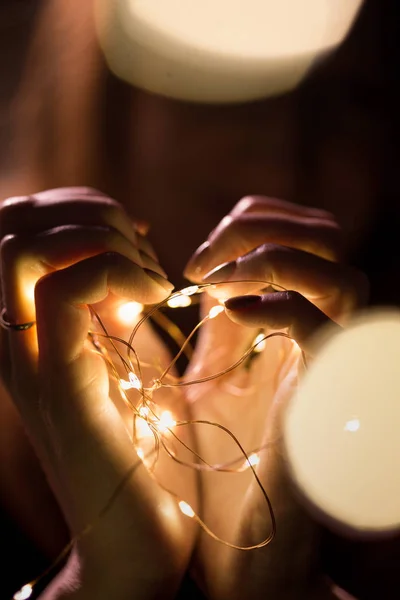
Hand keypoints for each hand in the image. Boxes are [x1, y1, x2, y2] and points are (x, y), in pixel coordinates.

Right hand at [0, 188, 196, 598]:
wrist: (139, 534)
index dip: (81, 208)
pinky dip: (119, 276)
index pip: (20, 225)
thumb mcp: (133, 353)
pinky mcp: (61, 387)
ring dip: (102, 243)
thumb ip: (119, 303)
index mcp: (33, 326)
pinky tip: (157, 301)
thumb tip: (132, 251)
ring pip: (23, 250)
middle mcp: (17, 338)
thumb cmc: (147, 445)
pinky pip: (64, 295)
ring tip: (150, 280)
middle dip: (91, 214)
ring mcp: (31, 361)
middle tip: (144, 254)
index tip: (139, 240)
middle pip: (13, 224)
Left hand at [184, 196, 367, 599]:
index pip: (300, 236)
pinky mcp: (321, 401)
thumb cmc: (220, 468)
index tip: (198, 260)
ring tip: (215, 282)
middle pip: (327, 238)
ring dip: (273, 259)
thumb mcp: (211, 378)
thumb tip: (208, 276)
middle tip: (204, 261)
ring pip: (343, 276)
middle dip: (261, 227)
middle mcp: (319, 338)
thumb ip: (220, 328)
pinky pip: (324, 331)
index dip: (252, 224)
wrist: (240, 550)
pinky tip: (230, 315)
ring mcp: (326, 368)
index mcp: (292, 327)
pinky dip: (278, 306)